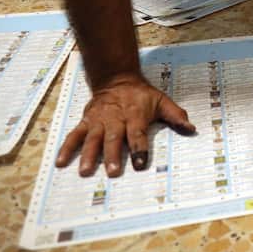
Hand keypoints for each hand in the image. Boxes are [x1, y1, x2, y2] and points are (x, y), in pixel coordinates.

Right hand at [55, 73, 194, 176]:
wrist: (117, 79)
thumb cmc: (142, 95)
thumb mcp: (161, 101)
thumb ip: (176, 116)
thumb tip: (192, 129)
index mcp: (135, 115)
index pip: (138, 134)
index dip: (139, 149)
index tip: (140, 163)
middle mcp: (115, 119)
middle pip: (114, 139)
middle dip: (112, 156)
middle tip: (112, 172)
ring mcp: (99, 121)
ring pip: (93, 139)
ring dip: (89, 155)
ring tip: (85, 171)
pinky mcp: (86, 122)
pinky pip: (75, 135)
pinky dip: (67, 148)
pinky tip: (61, 162)